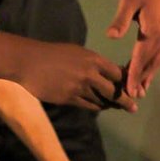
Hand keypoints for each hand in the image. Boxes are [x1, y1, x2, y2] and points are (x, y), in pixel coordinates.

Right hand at [15, 41, 135, 112]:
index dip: (125, 82)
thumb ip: (93, 63)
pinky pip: (88, 105)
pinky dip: (95, 107)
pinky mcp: (68, 98)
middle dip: (125, 101)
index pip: (117, 74)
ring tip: (113, 107)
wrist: (27, 61)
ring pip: (101, 100)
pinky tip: (98, 106)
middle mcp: (89, 74)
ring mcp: (79, 87)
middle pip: (114, 91)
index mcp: (93, 60)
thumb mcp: (76, 53)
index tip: (131, 89)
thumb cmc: (52, 54)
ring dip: (108, 105)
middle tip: (132, 108)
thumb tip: (109, 73)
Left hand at [106, 0, 159, 98]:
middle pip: (151, 63)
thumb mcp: (129, 1)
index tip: (128, 90)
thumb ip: (120, 20)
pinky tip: (148, 68)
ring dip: (149, 73)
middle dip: (142, 80)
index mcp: (153, 32)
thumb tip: (111, 36)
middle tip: (134, 96)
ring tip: (142, 87)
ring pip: (158, 59)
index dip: (133, 75)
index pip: (140, 59)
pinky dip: (154, 63)